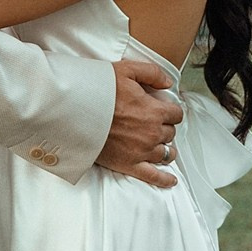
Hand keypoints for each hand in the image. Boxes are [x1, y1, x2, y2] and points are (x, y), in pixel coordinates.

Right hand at [98, 59, 183, 189]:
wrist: (75, 111)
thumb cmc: (98, 90)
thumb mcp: (127, 70)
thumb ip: (153, 73)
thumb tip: (169, 83)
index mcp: (154, 111)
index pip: (176, 114)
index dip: (171, 111)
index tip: (164, 110)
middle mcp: (152, 133)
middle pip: (170, 133)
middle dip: (164, 127)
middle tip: (153, 123)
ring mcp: (141, 151)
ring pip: (166, 154)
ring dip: (165, 149)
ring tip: (160, 145)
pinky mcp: (128, 165)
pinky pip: (153, 176)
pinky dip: (164, 179)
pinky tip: (170, 180)